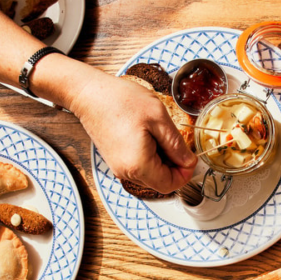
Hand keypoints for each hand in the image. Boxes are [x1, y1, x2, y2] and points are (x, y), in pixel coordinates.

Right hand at [69, 70, 195, 193]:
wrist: (90, 94)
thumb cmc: (120, 101)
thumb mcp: (159, 118)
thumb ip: (176, 145)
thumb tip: (188, 162)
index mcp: (139, 166)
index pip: (170, 185)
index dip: (185, 174)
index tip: (190, 157)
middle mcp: (126, 172)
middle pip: (160, 182)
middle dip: (174, 166)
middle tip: (177, 142)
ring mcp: (119, 167)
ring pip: (151, 175)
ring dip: (162, 161)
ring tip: (160, 135)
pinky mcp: (115, 160)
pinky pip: (139, 166)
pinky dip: (150, 156)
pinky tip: (149, 135)